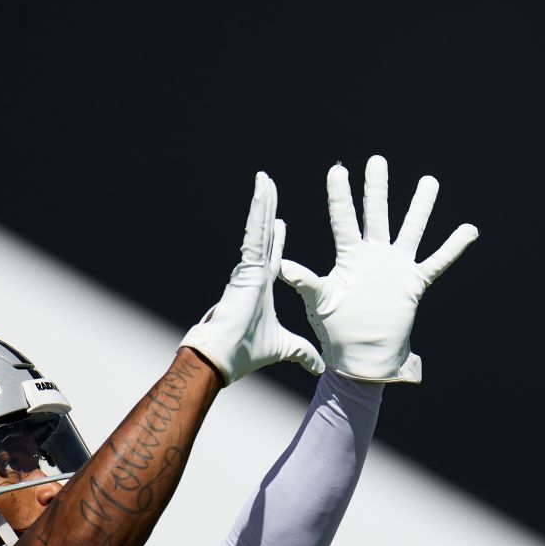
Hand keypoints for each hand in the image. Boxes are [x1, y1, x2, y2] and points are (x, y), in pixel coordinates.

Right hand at [180, 172, 324, 384]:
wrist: (224, 359)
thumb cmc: (246, 353)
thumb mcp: (285, 348)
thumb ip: (302, 353)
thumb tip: (320, 366)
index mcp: (261, 286)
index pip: (273, 256)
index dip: (276, 238)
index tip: (281, 222)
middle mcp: (254, 272)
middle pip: (264, 234)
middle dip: (267, 209)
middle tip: (269, 185)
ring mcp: (248, 268)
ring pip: (257, 228)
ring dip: (262, 203)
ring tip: (265, 179)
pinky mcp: (246, 267)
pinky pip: (254, 234)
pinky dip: (258, 213)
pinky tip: (262, 192)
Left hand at [280, 155, 477, 382]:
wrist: (363, 355)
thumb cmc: (337, 329)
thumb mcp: (320, 302)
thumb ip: (306, 282)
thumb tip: (284, 267)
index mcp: (349, 257)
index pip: (344, 220)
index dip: (341, 196)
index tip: (338, 170)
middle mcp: (374, 255)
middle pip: (377, 214)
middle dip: (377, 188)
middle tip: (377, 161)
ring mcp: (396, 266)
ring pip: (410, 230)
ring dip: (420, 207)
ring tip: (429, 182)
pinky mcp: (414, 282)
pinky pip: (437, 261)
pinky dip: (453, 247)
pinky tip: (470, 230)